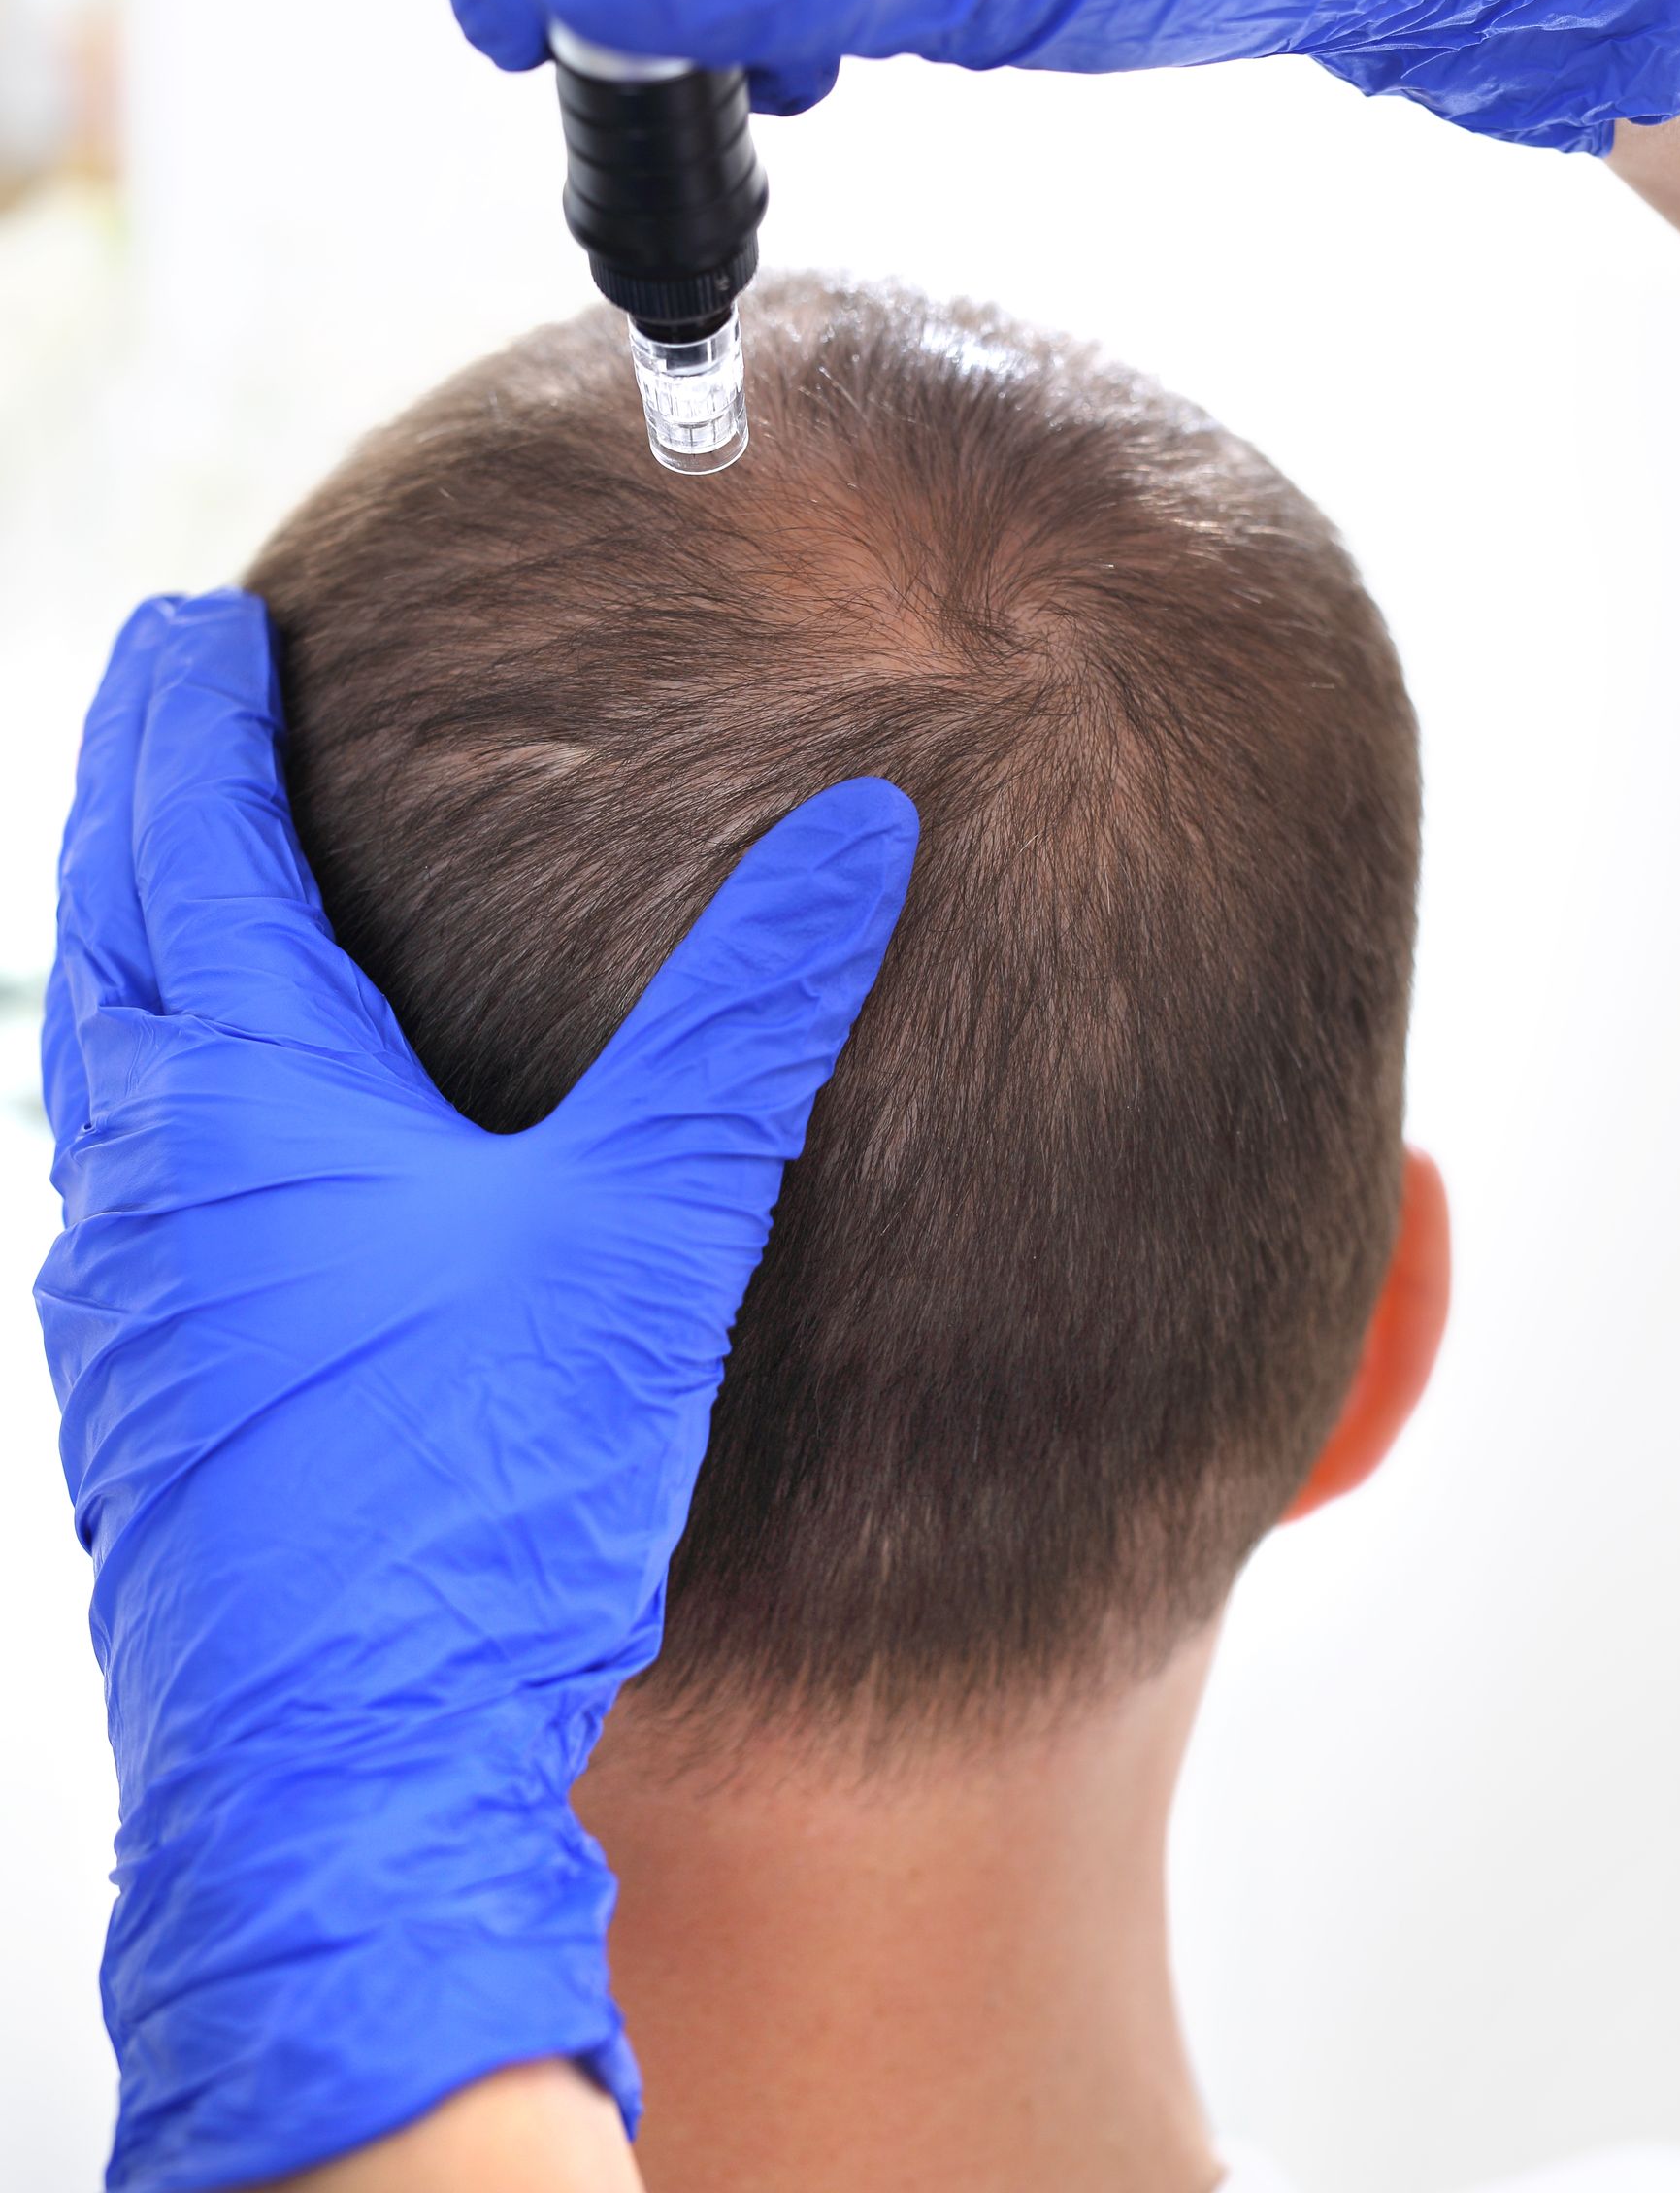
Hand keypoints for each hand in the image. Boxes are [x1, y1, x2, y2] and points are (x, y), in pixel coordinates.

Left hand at [36, 591, 916, 2190]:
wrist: (343, 1786)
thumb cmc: (474, 1497)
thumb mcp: (649, 1227)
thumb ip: (753, 1015)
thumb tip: (857, 832)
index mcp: (244, 1093)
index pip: (187, 831)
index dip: (190, 708)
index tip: (199, 622)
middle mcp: (142, 1178)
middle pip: (106, 923)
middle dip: (128, 792)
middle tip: (154, 696)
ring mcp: (115, 1304)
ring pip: (94, 1062)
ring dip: (127, 946)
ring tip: (176, 895)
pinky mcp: (135, 1406)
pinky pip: (112, 1186)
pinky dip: (143, 1093)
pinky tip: (215, 1154)